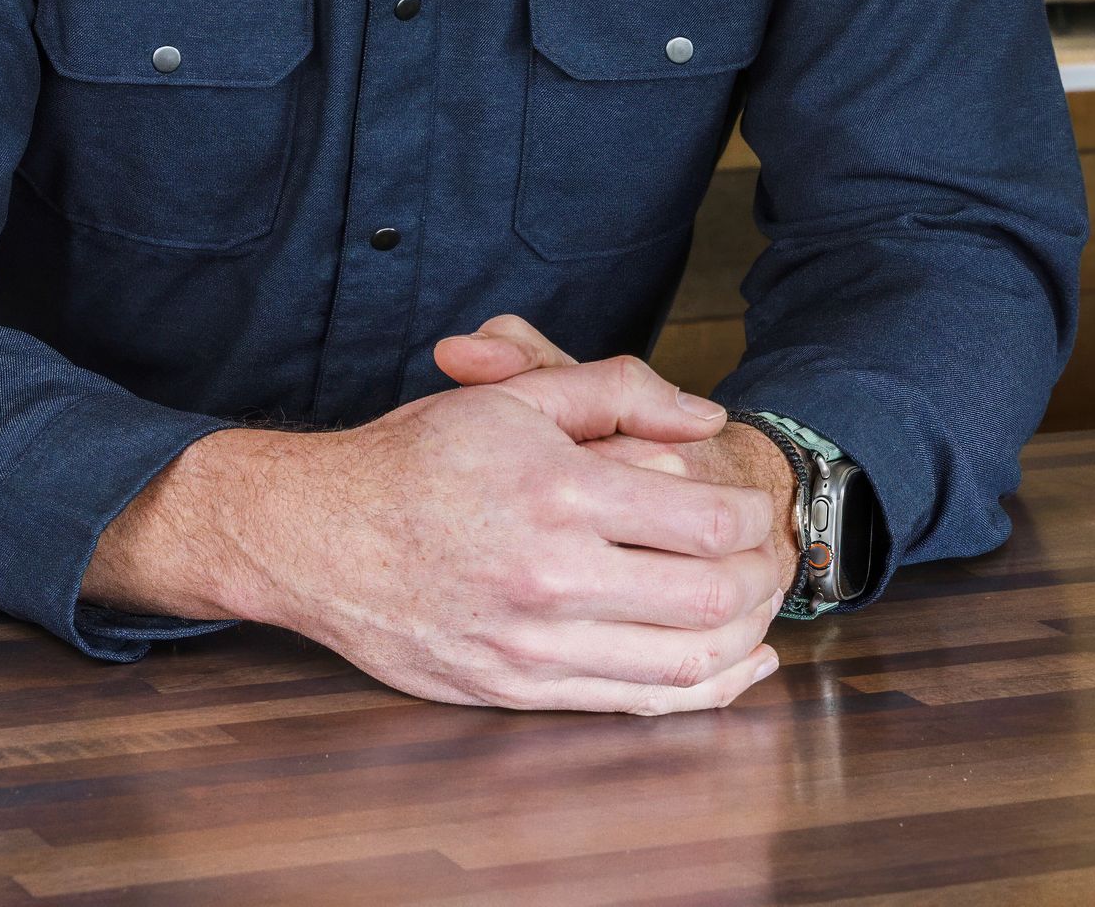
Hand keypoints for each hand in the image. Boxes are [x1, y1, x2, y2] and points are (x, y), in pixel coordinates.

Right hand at [86, 350, 788, 716]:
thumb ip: (616, 391)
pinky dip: (701, 691)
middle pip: (708, 598)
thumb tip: (705, 418)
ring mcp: (532, 645)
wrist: (317, 535)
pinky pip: (633, 705)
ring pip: (681, 664)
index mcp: (555, 491)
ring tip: (765, 609)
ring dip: (743, 638)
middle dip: (763, 577)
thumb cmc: (414, 457)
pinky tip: (731, 666)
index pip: (703, 520)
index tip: (758, 503)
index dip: (752, 514)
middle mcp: (550, 576)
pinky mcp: (516, 691)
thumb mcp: (513, 397)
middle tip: (776, 555)